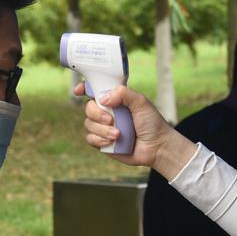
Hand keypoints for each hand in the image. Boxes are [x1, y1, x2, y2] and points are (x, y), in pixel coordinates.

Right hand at [78, 83, 194, 178]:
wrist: (157, 147)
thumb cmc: (152, 124)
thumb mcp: (141, 102)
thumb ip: (124, 94)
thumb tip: (103, 99)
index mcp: (116, 99)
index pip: (95, 90)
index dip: (84, 88)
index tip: (79, 91)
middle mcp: (107, 112)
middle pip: (88, 107)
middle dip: (96, 113)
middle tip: (111, 119)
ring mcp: (104, 127)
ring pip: (88, 124)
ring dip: (102, 130)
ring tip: (118, 134)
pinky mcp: (103, 142)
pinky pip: (90, 139)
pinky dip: (100, 140)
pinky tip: (113, 141)